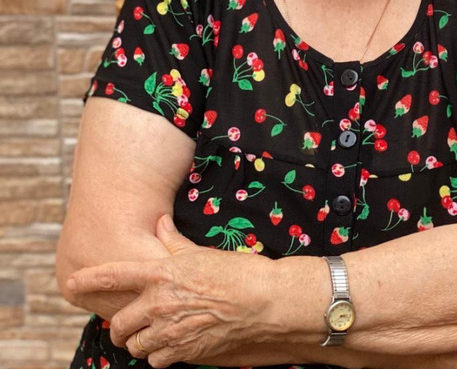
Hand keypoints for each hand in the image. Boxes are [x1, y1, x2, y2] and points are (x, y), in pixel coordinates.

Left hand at [66, 215, 272, 367]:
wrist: (263, 302)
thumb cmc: (237, 272)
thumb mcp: (202, 252)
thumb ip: (174, 242)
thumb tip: (159, 224)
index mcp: (162, 273)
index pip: (114, 276)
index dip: (88, 279)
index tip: (71, 282)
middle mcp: (159, 302)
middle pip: (118, 323)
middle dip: (119, 326)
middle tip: (129, 322)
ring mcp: (169, 330)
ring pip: (135, 344)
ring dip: (140, 340)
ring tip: (154, 332)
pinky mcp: (182, 351)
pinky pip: (155, 360)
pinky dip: (159, 354)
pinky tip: (172, 343)